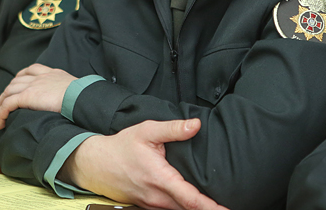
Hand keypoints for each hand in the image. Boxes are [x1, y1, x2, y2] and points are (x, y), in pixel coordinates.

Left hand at [0, 64, 76, 129]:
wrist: (80, 97)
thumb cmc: (83, 97)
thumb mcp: (76, 89)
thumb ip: (68, 91)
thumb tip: (72, 102)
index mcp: (52, 73)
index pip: (31, 69)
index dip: (20, 77)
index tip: (16, 85)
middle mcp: (40, 77)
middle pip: (16, 81)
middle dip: (6, 92)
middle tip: (1, 105)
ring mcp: (32, 85)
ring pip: (8, 91)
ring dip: (0, 103)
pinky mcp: (27, 96)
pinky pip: (8, 104)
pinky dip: (1, 112)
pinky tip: (0, 123)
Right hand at [62, 119, 228, 209]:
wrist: (97, 164)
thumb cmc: (122, 147)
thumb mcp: (147, 131)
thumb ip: (173, 129)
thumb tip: (195, 125)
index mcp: (160, 178)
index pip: (190, 199)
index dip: (210, 207)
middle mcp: (157, 197)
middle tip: (228, 208)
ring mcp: (152, 205)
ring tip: (215, 207)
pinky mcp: (149, 207)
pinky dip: (184, 209)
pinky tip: (194, 205)